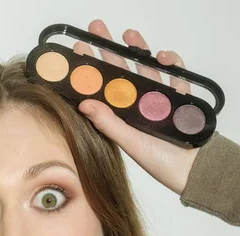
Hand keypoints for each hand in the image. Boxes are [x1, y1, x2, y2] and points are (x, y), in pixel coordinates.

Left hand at [76, 20, 199, 195]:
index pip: (102, 89)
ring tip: (129, 36)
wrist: (193, 171)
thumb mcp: (131, 143)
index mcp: (122, 117)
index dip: (91, 70)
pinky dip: (171, 64)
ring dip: (138, 49)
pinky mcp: (179, 98)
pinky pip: (175, 75)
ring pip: (146, 68)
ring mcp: (158, 101)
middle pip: (121, 72)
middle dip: (109, 49)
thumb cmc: (160, 162)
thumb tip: (83, 104)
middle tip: (97, 28)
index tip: (78, 51)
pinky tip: (163, 58)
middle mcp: (137, 106)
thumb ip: (109, 124)